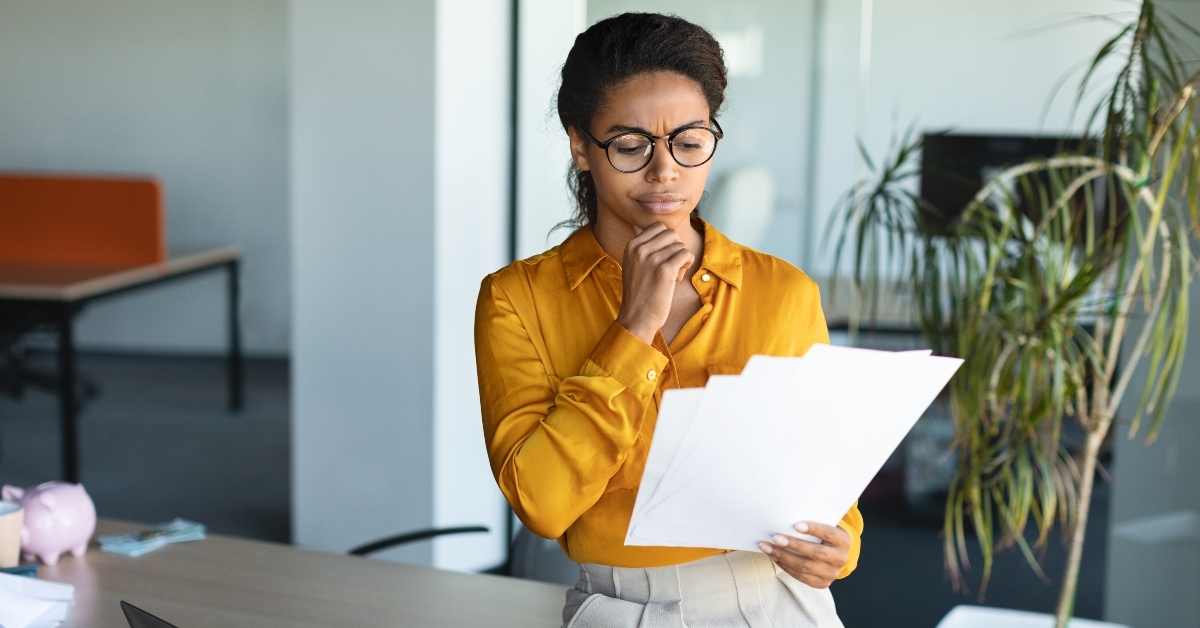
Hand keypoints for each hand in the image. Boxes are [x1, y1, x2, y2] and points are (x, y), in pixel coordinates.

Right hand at [615, 223, 693, 343]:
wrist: (636, 317)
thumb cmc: (639, 292)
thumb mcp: (633, 264)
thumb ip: (642, 247)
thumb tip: (647, 227)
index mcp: (632, 245)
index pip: (658, 227)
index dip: (667, 241)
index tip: (663, 257)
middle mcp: (640, 249)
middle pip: (671, 234)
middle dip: (676, 248)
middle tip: (670, 266)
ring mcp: (652, 259)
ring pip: (680, 245)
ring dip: (681, 260)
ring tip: (672, 276)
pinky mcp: (665, 270)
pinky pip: (686, 255)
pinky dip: (687, 265)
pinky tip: (677, 278)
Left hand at [758, 521, 849, 588]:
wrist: (835, 557)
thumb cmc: (824, 536)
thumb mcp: (826, 526)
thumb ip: (815, 521)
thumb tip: (789, 515)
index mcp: (844, 541)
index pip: (829, 534)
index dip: (813, 529)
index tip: (796, 525)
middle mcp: (840, 559)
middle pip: (815, 552)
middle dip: (793, 545)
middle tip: (776, 537)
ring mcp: (831, 573)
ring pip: (804, 566)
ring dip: (783, 556)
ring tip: (767, 547)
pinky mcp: (821, 583)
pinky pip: (800, 576)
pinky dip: (785, 566)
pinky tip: (774, 556)